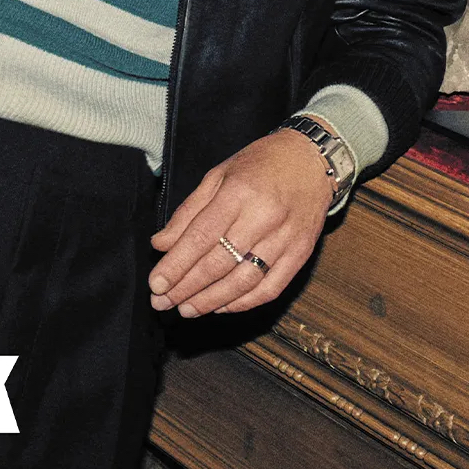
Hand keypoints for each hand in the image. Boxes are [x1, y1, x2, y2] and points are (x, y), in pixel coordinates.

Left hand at [148, 127, 334, 316]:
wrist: (312, 159)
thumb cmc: (261, 163)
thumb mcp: (220, 174)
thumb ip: (190, 210)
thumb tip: (162, 244)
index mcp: (239, 192)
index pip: (201, 237)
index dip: (176, 265)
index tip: (156, 284)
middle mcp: (263, 216)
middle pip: (219, 263)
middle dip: (186, 288)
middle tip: (163, 302)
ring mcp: (285, 238)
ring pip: (243, 281)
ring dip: (211, 301)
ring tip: (187, 309)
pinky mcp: (300, 253)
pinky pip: (269, 288)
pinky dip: (243, 303)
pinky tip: (222, 307)